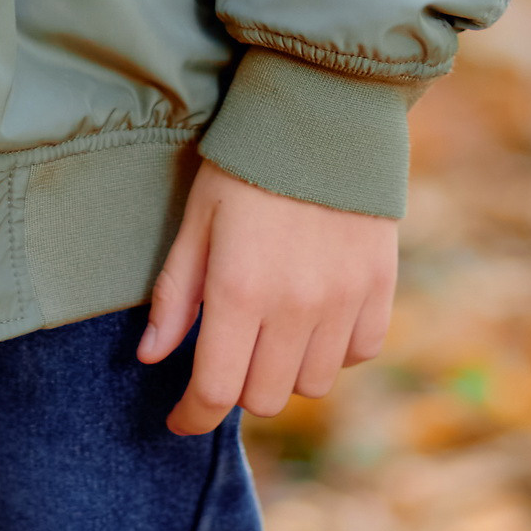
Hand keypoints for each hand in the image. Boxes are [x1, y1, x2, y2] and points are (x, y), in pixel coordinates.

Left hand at [139, 161, 395, 435]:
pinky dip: (333, 350)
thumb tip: (151, 358)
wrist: (324, 112)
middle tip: (223, 355)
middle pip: (264, 397)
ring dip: (284, 371)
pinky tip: (313, 318)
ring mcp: (343, 301)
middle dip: (235, 388)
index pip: (215, 391)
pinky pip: (358, 353)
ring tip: (269, 332)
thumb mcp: (197, 220)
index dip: (192, 416)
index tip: (179, 418)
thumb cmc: (246, 163)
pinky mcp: (379, 288)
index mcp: (239, 291)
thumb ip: (174, 294)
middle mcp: (295, 308)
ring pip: (312, 384)